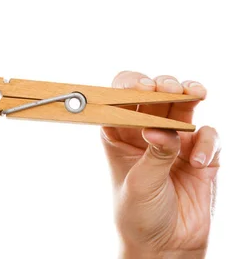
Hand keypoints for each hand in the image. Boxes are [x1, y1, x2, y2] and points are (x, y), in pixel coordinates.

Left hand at [101, 71, 219, 258]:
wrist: (166, 247)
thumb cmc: (138, 215)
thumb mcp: (140, 184)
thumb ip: (154, 155)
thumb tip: (162, 129)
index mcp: (119, 135)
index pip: (121, 100)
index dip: (128, 87)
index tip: (138, 86)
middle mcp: (146, 132)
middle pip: (154, 96)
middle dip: (162, 85)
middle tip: (167, 86)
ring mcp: (175, 141)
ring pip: (183, 105)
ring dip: (188, 94)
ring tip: (192, 93)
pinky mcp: (200, 155)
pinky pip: (208, 135)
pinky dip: (207, 141)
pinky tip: (198, 161)